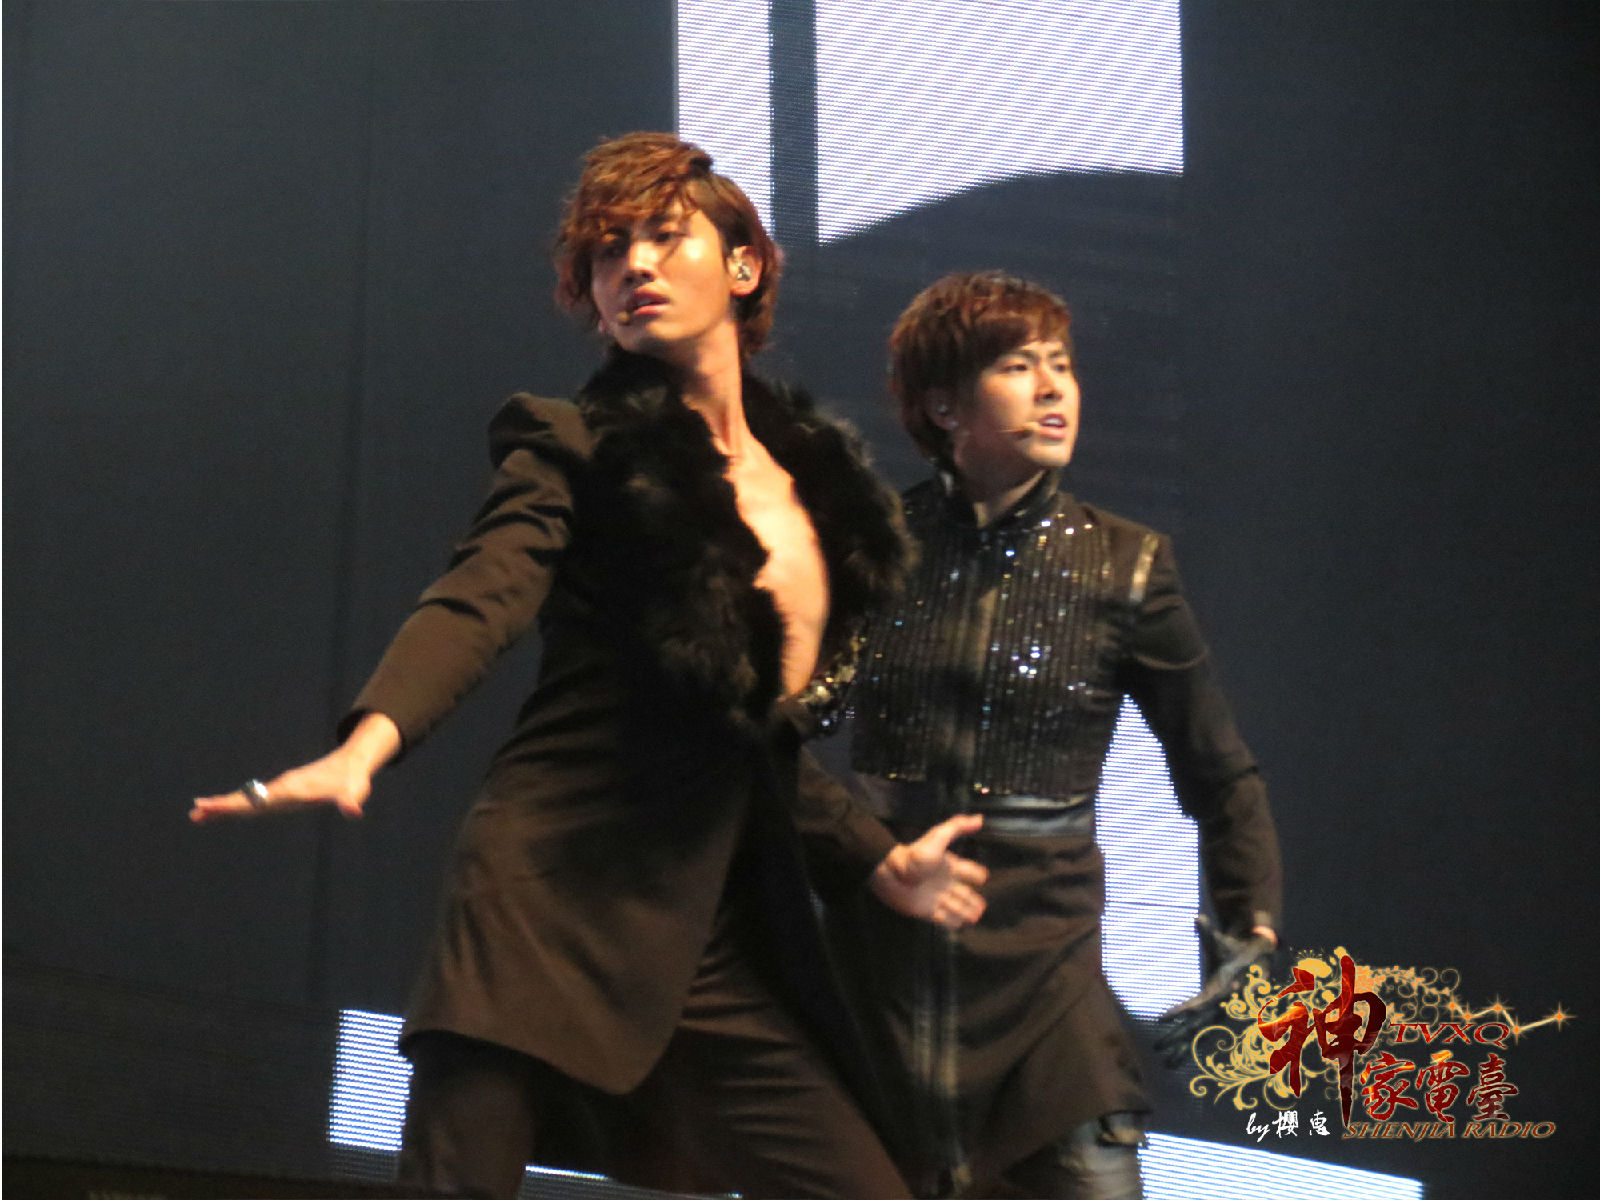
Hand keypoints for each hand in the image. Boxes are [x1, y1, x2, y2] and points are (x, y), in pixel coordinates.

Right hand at [188, 713, 398, 823]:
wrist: (350, 764)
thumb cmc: (352, 780)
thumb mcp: (354, 791)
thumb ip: (351, 801)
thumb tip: (354, 811)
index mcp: (293, 789)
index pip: (261, 798)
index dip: (240, 803)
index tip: (217, 805)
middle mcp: (282, 787)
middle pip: (247, 798)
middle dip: (222, 806)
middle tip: (195, 812)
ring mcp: (280, 790)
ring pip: (248, 799)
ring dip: (224, 807)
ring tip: (197, 816)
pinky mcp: (282, 793)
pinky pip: (255, 801)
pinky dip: (237, 807)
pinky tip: (222, 813)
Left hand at [869, 813, 988, 929]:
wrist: (891, 873)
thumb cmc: (915, 855)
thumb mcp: (937, 837)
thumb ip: (958, 827)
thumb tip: (979, 818)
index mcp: (951, 867)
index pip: (972, 872)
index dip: (979, 875)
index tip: (981, 878)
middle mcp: (947, 884)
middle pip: (967, 894)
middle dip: (975, 902)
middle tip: (980, 908)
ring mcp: (938, 898)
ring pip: (959, 908)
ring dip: (967, 913)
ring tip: (973, 916)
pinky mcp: (929, 912)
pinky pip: (945, 920)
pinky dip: (953, 922)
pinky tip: (957, 921)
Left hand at [1153, 914, 1276, 1066]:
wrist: (1264, 965)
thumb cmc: (1238, 953)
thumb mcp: (1224, 944)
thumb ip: (1209, 934)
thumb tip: (1197, 918)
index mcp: (1221, 990)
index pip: (1197, 1004)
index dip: (1180, 1011)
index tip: (1162, 1018)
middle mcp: (1224, 1007)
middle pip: (1198, 1026)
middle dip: (1178, 1039)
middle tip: (1158, 1049)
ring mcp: (1226, 1016)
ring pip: (1204, 1036)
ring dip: (1186, 1049)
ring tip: (1167, 1062)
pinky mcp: (1227, 1021)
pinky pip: (1210, 1037)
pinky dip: (1196, 1048)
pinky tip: (1183, 1059)